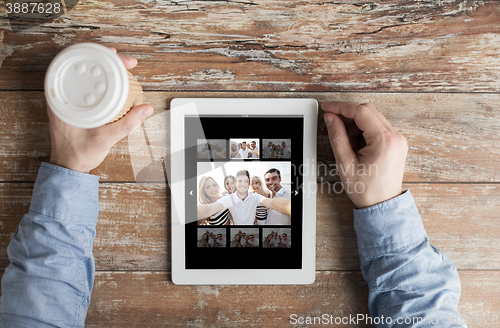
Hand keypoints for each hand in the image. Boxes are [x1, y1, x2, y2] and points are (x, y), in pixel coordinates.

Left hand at [48, 49, 153, 173]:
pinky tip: (112, 81)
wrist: (68, 166)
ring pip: (86, 75)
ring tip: (122, 67)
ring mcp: (67, 99)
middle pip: (84, 66)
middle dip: (108, 60)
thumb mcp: (105, 139)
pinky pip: (87, 85)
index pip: (82, 67)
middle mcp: (62, 96)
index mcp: (63, 100)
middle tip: (128, 63)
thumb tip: (146, 109)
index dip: (102, 58)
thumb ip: (127, 124)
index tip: (119, 58)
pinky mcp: (73, 105)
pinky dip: (101, 80)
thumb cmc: (79, 154)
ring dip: (105, 69)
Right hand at [322, 102, 407, 208]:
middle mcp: (395, 136)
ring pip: (372, 118)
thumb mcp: (345, 163)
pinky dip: (364, 131)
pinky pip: (378, 127)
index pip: (361, 112)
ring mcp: (398, 139)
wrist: (383, 205)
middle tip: (332, 123)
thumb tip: (330, 118)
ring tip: (348, 145)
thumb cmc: (367, 190)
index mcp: (384, 141)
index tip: (327, 107)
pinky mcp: (396, 142)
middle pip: (368, 111)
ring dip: (355, 125)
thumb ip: (337, 137)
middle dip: (347, 115)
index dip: (341, 107)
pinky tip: (357, 145)